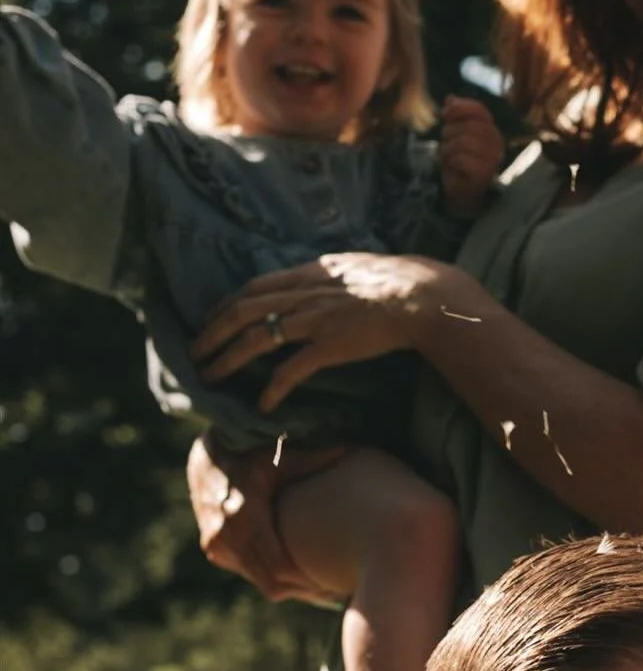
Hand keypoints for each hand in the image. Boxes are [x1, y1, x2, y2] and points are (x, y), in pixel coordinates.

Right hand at [186, 435, 346, 603]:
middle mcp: (227, 535)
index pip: (279, 567)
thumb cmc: (249, 455)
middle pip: (271, 583)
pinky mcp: (214, 550)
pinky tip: (297, 574)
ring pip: (260, 582)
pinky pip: (249, 573)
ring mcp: (217, 545)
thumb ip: (313, 458)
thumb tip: (350, 450)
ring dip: (289, 587)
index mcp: (244, 515)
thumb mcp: (279, 456)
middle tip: (335, 594)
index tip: (334, 583)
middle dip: (303, 591)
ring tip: (322, 586)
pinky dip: (272, 577)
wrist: (205, 461)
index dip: (307, 581)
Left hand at [190, 252, 450, 411]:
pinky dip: (272, 388)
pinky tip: (262, 404)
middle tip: (193, 353)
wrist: (419, 296)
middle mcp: (303, 295)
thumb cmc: (396, 280)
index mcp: (307, 274)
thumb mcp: (353, 266)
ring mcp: (313, 321)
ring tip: (209, 376)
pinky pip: (291, 370)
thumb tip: (320, 276)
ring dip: (226, 359)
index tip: (209, 319)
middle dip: (211, 333)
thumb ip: (328, 275)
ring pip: (255, 339)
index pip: (253, 288)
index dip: (225, 305)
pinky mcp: (329, 347)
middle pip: (242, 312)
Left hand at [439, 95, 504, 214]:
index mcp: (491, 130)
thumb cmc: (459, 162)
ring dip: (448, 149)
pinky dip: (452, 163)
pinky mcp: (484, 174)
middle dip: (450, 132)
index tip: (445, 115)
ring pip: (463, 141)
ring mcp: (492, 159)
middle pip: (469, 125)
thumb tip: (450, 98)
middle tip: (446, 144)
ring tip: (449, 158)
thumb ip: (455, 117)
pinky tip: (454, 169)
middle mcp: (497, 143)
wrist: (462, 193)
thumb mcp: (455, 135)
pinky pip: (461, 159)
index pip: (479, 110)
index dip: (460, 108)